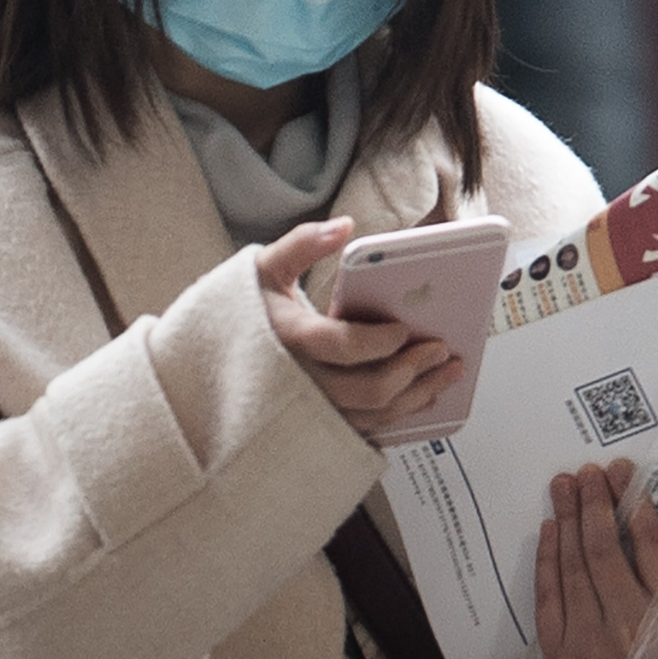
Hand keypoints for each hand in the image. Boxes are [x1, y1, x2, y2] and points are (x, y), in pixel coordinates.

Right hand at [257, 219, 462, 432]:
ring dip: (417, 395)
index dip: (377, 340)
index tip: (403, 329)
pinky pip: (366, 431)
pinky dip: (400, 416)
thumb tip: (344, 227)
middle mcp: (297, 384)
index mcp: (285, 339)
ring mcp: (308, 413)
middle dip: (412, 370)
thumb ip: (301, 245)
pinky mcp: (319, 429)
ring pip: (372, 416)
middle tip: (441, 349)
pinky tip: (425, 397)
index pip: (338, 345)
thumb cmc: (243, 315)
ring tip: (447, 372)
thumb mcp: (262, 271)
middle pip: (366, 389)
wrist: (210, 368)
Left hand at [535, 460, 657, 658]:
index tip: (621, 474)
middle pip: (604, 553)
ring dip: (568, 521)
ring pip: (573, 570)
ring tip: (564, 488)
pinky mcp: (558, 655)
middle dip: (594, 506)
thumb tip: (631, 501)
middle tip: (587, 473)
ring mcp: (588, 645)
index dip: (633, 505)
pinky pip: (549, 596)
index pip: (650, 548)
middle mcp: (628, 631)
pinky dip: (547, 557)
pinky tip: (551, 527)